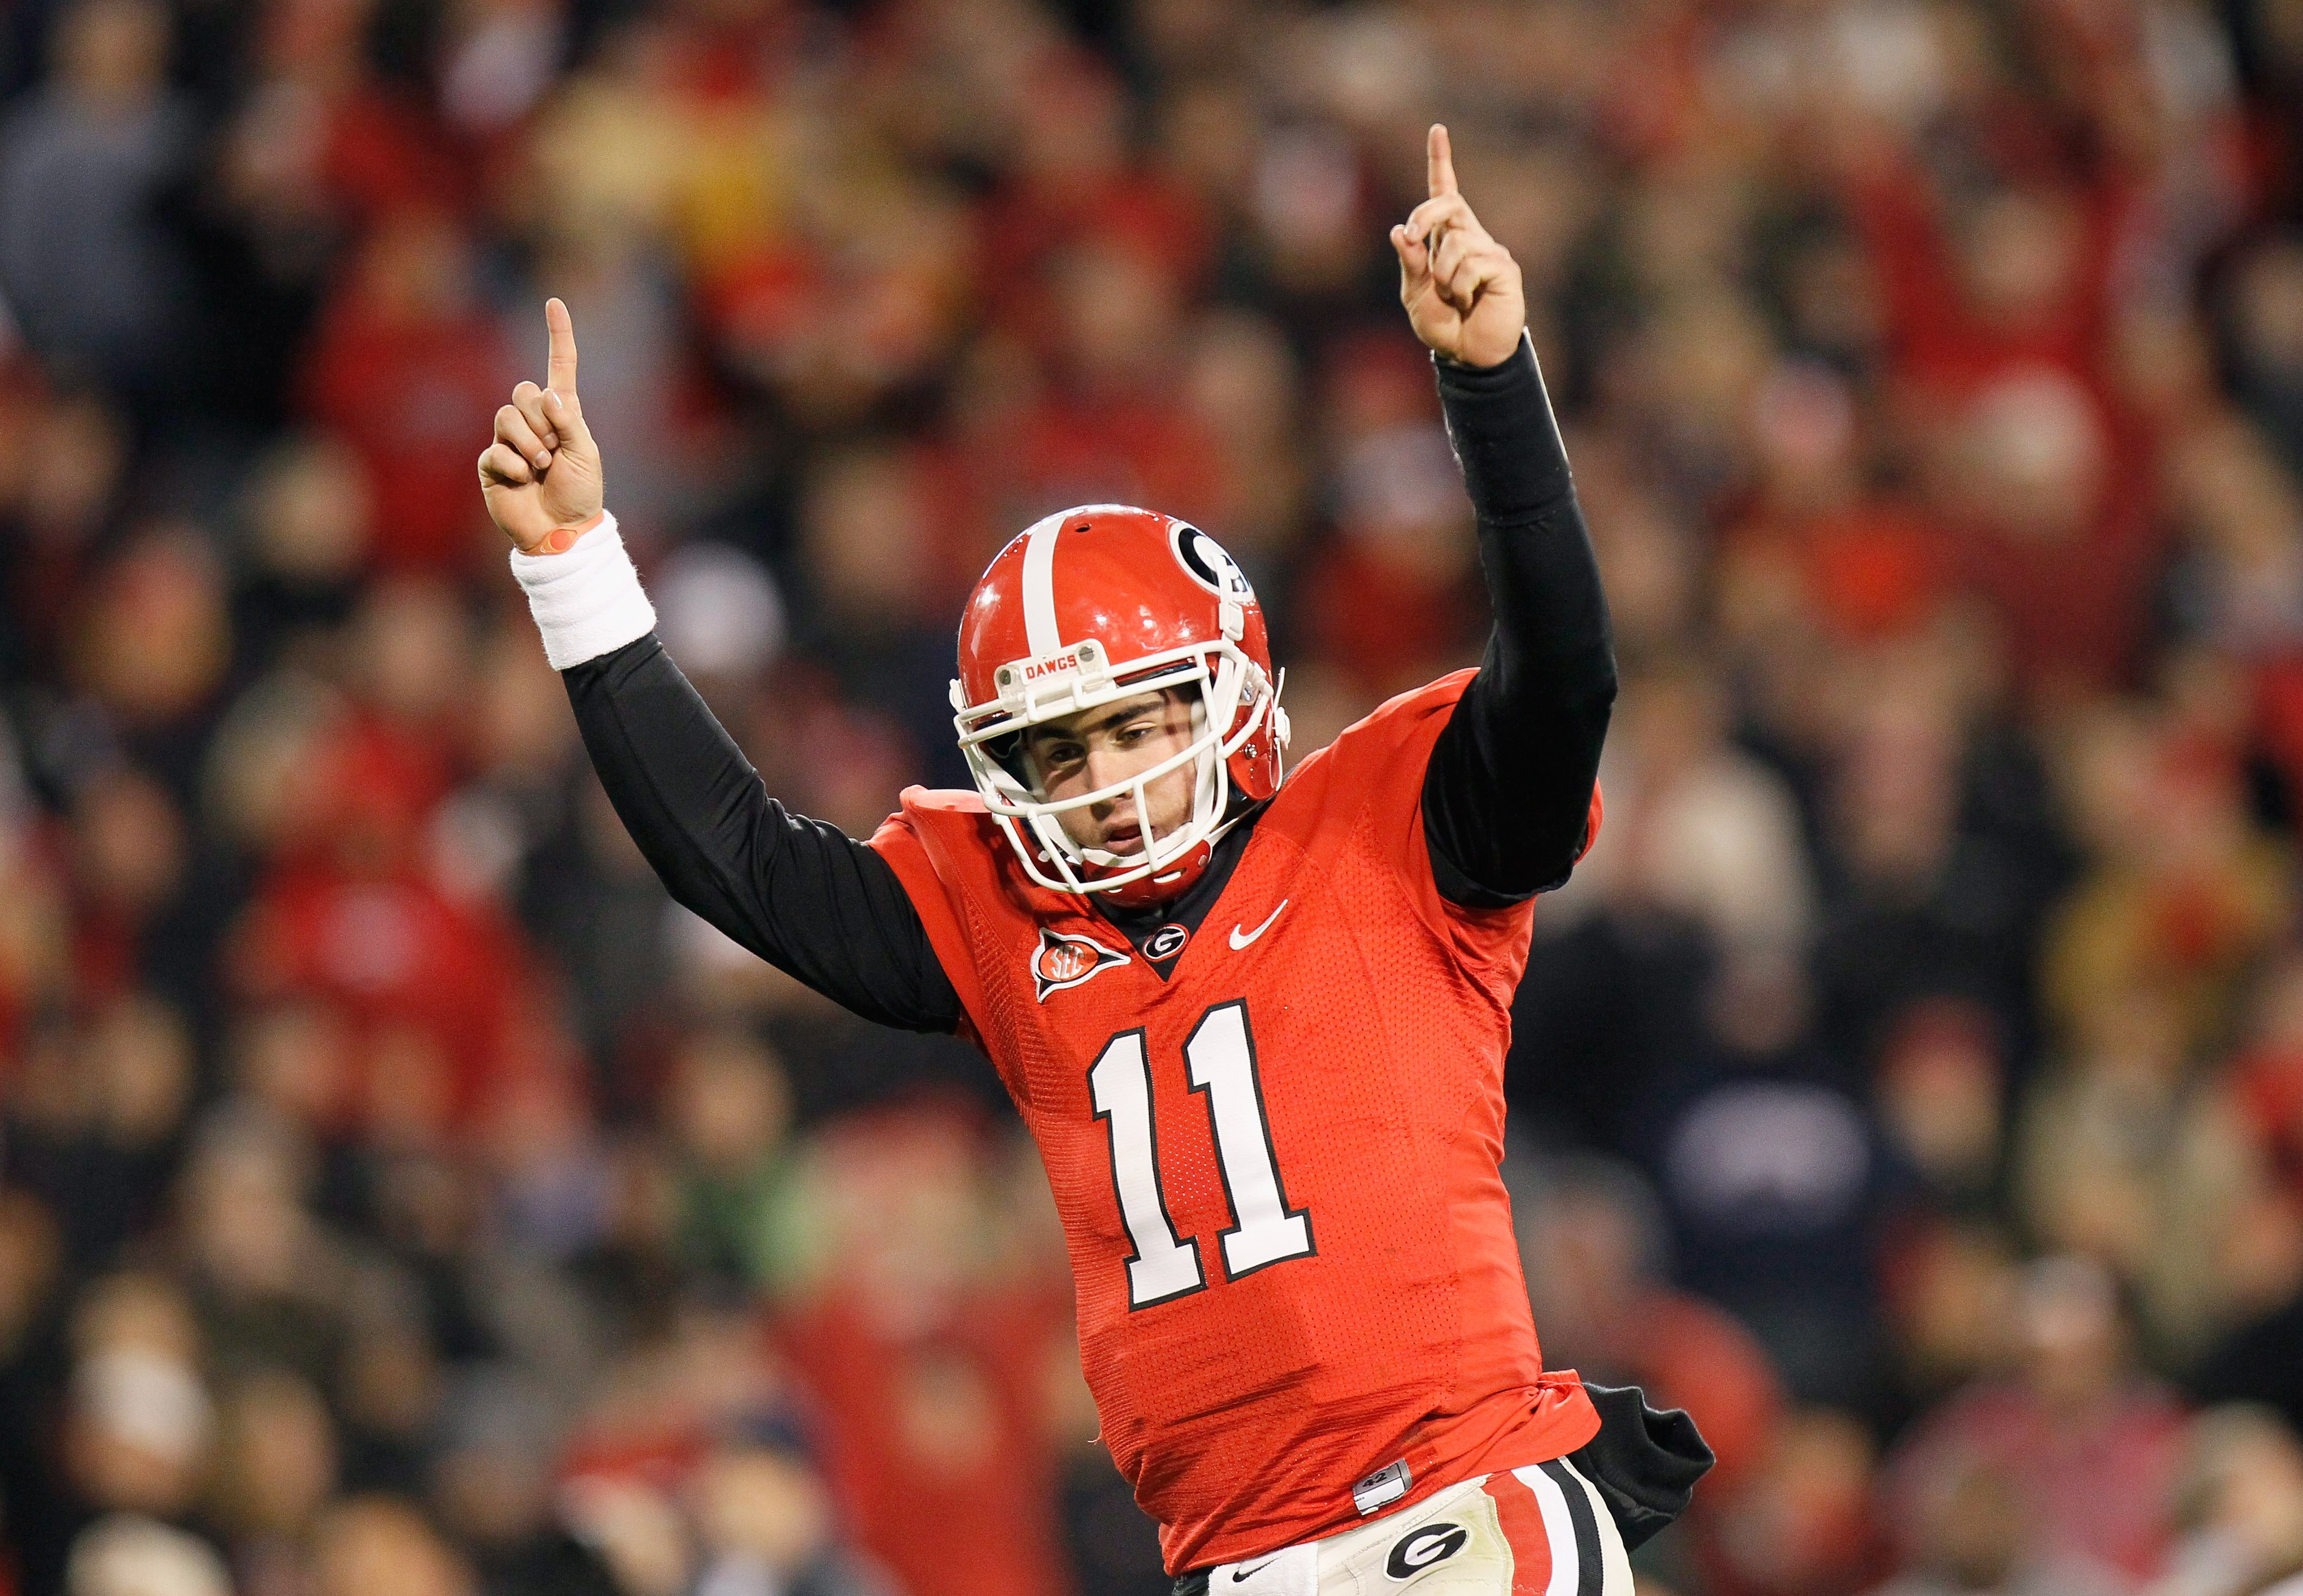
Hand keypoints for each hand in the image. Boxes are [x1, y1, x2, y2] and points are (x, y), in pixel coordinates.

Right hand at [478, 297, 604, 553]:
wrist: (562, 531)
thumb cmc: (580, 493)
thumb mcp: (585, 454)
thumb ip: (568, 421)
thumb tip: (545, 393)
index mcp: (562, 414)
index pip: (560, 366)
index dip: (558, 335)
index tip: (555, 303)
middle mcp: (534, 421)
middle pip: (523, 390)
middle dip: (541, 421)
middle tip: (553, 452)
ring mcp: (509, 441)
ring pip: (506, 416)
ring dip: (529, 444)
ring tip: (541, 468)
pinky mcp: (491, 462)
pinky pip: (495, 448)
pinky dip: (514, 465)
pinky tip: (522, 480)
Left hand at [1390, 125, 1526, 368]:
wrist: (1468, 355)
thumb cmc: (1443, 324)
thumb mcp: (1415, 294)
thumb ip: (1410, 263)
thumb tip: (1399, 231)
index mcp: (1446, 239)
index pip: (1444, 194)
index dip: (1441, 162)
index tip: (1437, 130)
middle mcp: (1470, 237)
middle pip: (1449, 204)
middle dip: (1425, 216)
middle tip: (1414, 240)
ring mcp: (1490, 251)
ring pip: (1454, 243)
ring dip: (1442, 276)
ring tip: (1453, 298)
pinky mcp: (1505, 268)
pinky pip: (1472, 264)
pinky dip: (1460, 287)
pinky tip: (1470, 301)